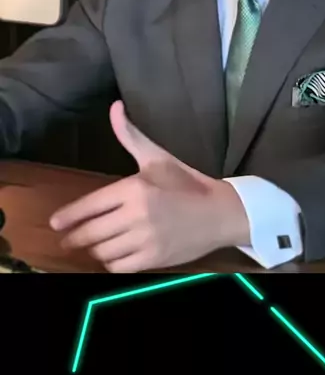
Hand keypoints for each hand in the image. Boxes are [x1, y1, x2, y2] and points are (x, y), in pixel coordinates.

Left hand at [49, 100, 249, 271]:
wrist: (219, 213)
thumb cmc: (185, 183)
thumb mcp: (157, 157)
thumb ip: (130, 135)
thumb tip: (115, 106)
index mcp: (135, 187)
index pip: (91, 205)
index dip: (69, 217)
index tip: (55, 224)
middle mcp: (137, 215)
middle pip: (91, 233)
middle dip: (75, 238)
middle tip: (68, 240)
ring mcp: (146, 240)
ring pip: (103, 253)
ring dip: (96, 250)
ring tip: (96, 245)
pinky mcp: (154, 260)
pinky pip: (119, 268)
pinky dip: (113, 263)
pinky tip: (115, 255)